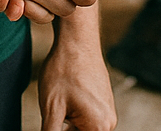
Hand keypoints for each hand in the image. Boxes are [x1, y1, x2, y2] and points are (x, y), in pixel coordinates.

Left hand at [39, 11, 116, 130]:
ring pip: (81, 127)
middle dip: (65, 129)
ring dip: (68, 123)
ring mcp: (108, 110)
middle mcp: (109, 122)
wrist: (76, 38)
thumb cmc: (64, 69)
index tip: (54, 119)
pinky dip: (73, 113)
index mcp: (99, 127)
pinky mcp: (103, 101)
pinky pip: (87, 117)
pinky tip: (66, 96)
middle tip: (56, 111)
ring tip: (60, 101)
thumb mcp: (51, 109)